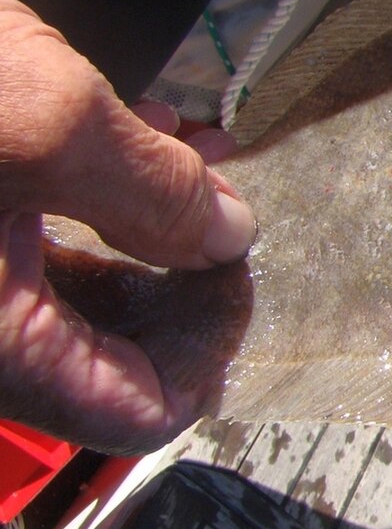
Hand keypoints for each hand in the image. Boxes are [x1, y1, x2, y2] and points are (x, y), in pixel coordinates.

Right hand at [0, 0, 255, 452]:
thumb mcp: (39, 122)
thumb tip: (224, 232)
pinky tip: (115, 131)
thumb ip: (151, 188)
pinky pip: (20, 243)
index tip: (233, 265)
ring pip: (67, 289)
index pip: (145, 406)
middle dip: (178, 265)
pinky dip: (79, 194)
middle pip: (111, 350)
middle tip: (213, 200)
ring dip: (137, 217)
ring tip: (179, 146)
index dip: (212, 338)